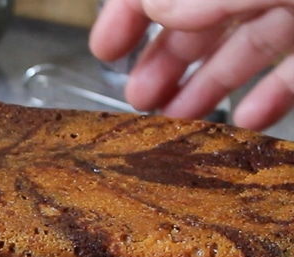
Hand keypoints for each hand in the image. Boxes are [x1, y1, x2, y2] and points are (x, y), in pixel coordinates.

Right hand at [91, 0, 293, 129]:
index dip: (127, 12)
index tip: (105, 49)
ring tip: (178, 119)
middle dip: (164, 61)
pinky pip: (292, 70)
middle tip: (139, 98)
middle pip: (202, 17)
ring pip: (245, 48)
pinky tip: (247, 120)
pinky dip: (267, 97)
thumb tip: (154, 6)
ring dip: (205, 88)